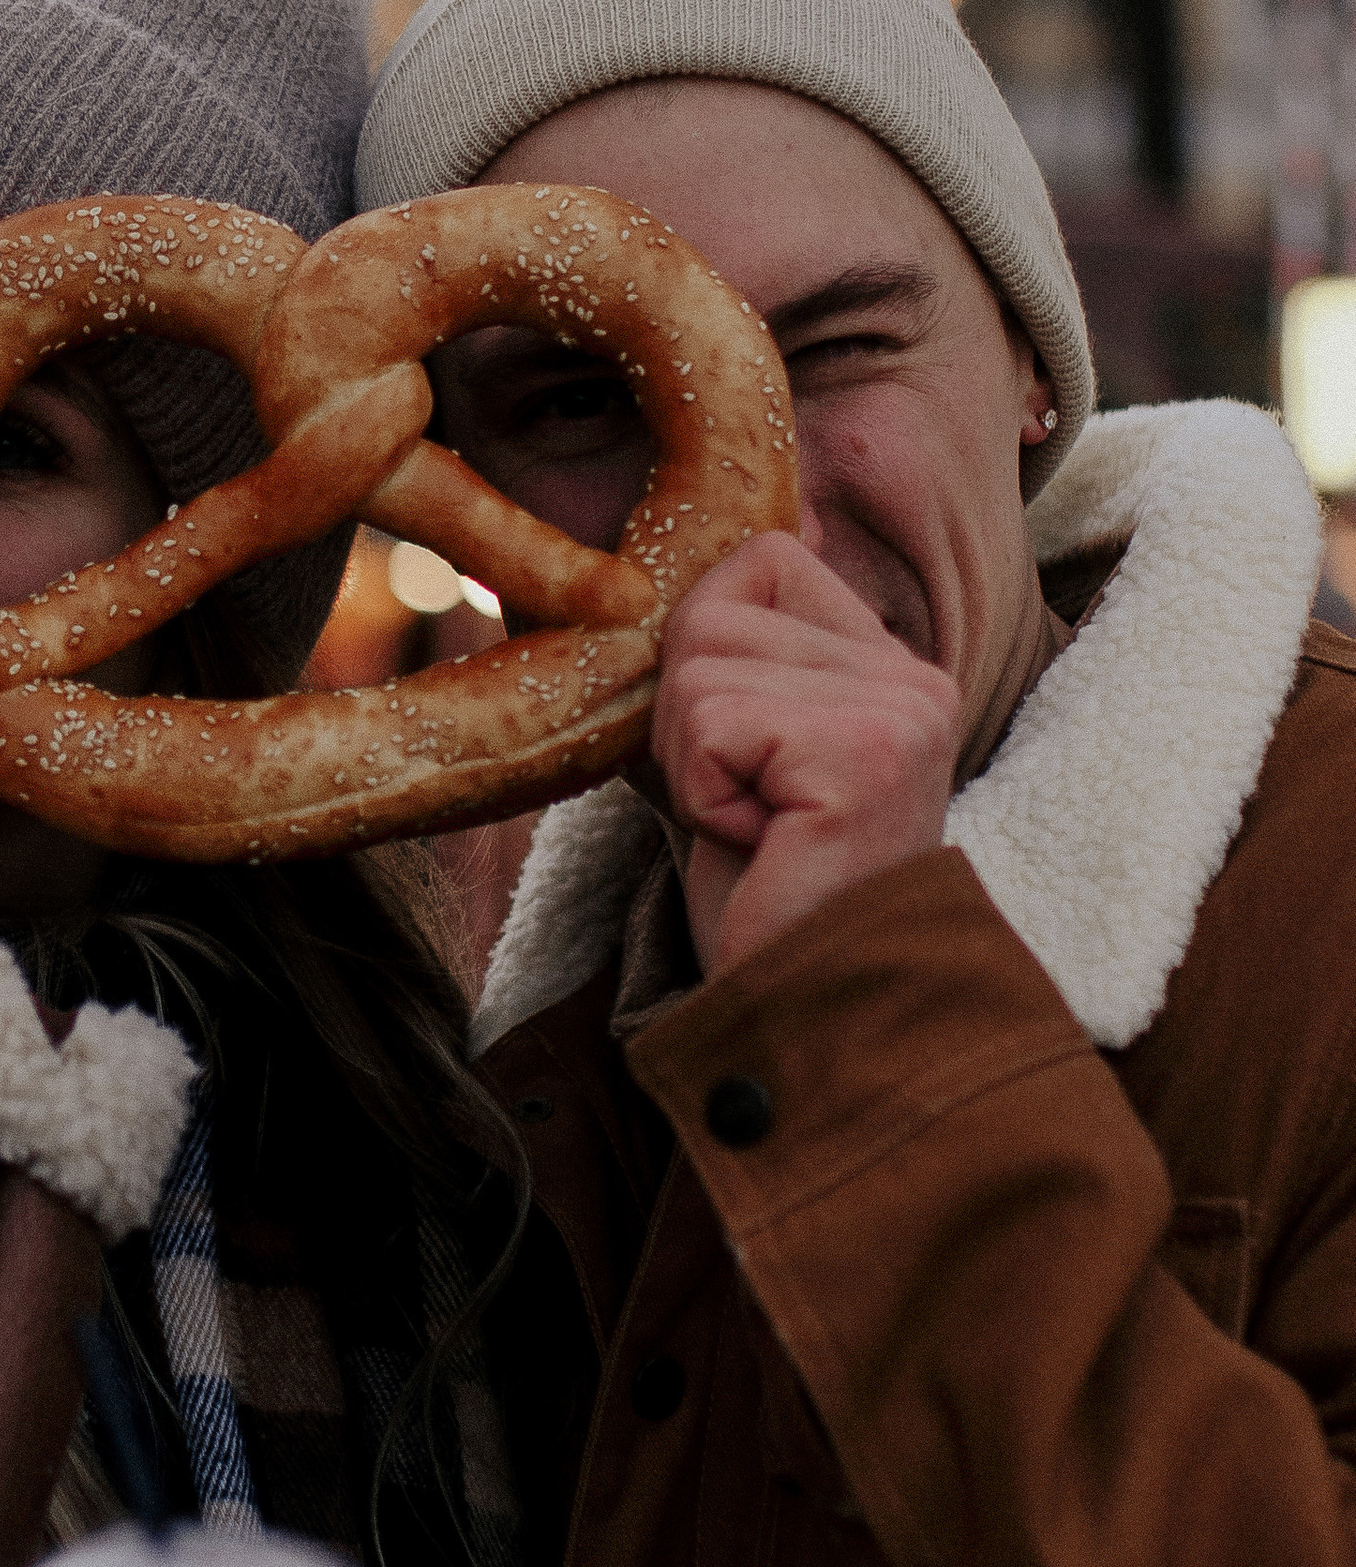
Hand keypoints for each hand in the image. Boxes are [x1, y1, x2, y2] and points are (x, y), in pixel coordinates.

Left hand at [652, 532, 958, 982]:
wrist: (806, 1006)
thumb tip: (653, 569)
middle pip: (712, 613)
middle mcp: (913, 675)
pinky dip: (703, 796)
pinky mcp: (865, 752)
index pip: (762, 560)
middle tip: (745, 806)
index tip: (739, 754)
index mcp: (891, 664)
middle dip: (686, 720)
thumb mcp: (730, 752)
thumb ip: (712, 664)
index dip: (703, 653)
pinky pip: (710, 725)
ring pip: (699, 670)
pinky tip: (763, 843)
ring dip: (692, 764)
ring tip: (755, 827)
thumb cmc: (763, 888)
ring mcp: (900, 710)